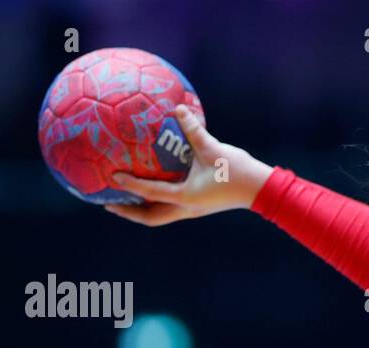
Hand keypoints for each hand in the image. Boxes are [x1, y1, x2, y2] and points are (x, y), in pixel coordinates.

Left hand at [104, 104, 272, 225]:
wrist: (260, 189)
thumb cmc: (237, 171)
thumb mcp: (213, 148)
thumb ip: (193, 129)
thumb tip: (178, 108)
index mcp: (185, 197)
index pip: (151, 192)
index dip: (130, 185)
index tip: (112, 177)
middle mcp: (186, 208)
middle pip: (150, 218)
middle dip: (129, 212)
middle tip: (108, 203)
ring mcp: (192, 210)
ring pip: (160, 215)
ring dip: (141, 209)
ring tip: (124, 199)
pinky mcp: (198, 206)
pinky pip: (170, 206)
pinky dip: (156, 201)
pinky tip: (152, 187)